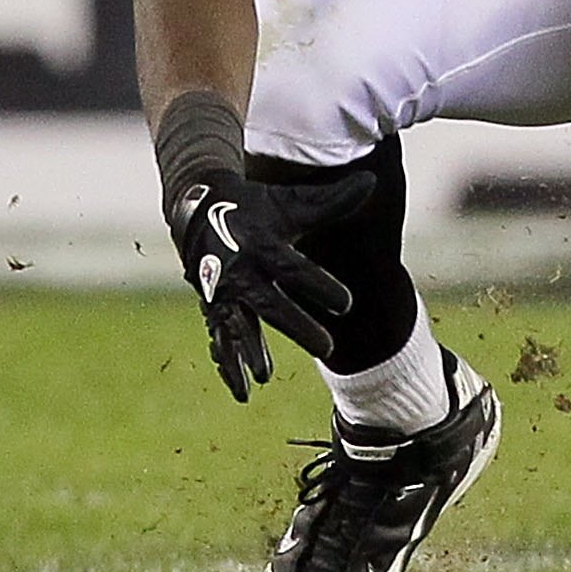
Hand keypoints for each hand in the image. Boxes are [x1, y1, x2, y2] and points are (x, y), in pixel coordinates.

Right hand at [163, 165, 376, 401]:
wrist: (199, 208)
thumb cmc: (256, 207)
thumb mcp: (291, 202)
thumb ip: (332, 200)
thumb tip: (371, 180)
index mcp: (261, 244)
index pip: (294, 269)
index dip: (320, 286)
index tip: (348, 305)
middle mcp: (238, 270)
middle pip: (269, 304)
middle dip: (297, 327)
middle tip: (328, 349)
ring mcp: (221, 292)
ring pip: (238, 326)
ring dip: (251, 352)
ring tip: (265, 377)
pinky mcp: (213, 307)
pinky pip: (220, 339)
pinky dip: (228, 365)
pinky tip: (242, 391)